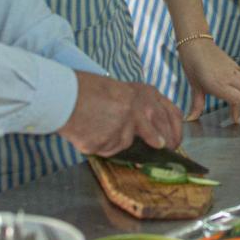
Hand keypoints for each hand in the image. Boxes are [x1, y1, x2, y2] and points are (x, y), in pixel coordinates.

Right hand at [58, 72, 182, 155]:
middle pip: (159, 135)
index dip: (176, 130)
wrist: (63, 95)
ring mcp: (124, 128)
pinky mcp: (109, 142)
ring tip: (98, 123)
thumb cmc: (87, 90)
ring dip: (115, 139)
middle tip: (159, 150)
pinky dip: (100, 143)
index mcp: (143, 94)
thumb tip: (150, 129)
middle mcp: (138, 111)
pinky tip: (89, 130)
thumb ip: (136, 106)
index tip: (174, 141)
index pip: (171, 115)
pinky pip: (108, 149)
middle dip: (160, 144)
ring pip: (127, 143)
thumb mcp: (119, 90)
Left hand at [176, 39, 239, 125]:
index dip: (239, 112)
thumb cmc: (192, 63)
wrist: (195, 42)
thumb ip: (196, 105)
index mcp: (218, 83)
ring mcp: (235, 71)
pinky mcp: (237, 67)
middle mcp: (230, 77)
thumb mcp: (194, 86)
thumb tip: (190, 119)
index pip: (238, 100)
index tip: (236, 121)